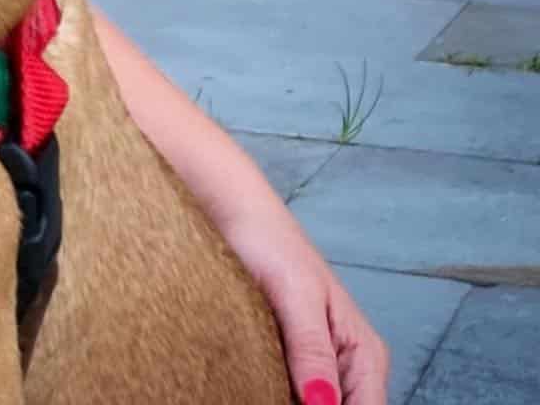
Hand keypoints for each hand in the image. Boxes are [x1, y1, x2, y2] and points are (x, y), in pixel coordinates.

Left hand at [223, 204, 388, 404]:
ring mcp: (315, 365)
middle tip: (263, 389)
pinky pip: (285, 393)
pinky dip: (267, 391)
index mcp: (365, 355)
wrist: (233, 211)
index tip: (297, 399)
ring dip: (285, 399)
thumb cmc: (269, 241)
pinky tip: (247, 382)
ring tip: (255, 381)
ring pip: (310, 404)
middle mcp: (347, 367)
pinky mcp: (284, 359)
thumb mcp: (295, 295)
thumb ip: (311, 350)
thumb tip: (322, 404)